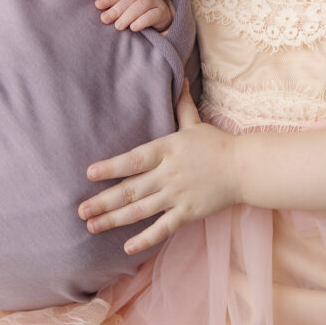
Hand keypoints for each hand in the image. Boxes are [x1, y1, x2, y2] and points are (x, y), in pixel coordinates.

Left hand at [78, 82, 238, 253]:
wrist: (245, 168)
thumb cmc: (217, 144)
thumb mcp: (195, 123)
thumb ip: (182, 104)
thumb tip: (180, 77)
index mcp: (167, 149)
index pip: (133, 159)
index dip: (111, 167)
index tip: (89, 174)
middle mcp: (168, 173)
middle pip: (130, 189)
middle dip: (103, 201)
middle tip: (80, 210)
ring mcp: (178, 194)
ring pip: (140, 210)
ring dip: (114, 220)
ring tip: (91, 227)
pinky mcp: (188, 212)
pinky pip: (163, 228)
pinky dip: (145, 239)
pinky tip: (127, 247)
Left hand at [95, 0, 173, 31]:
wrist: (163, 23)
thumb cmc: (141, 17)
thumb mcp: (128, 12)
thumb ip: (117, 10)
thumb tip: (100, 13)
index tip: (98, 5)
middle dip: (116, 9)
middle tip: (105, 19)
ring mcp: (156, 2)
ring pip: (141, 5)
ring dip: (128, 15)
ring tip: (118, 26)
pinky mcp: (163, 13)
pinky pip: (153, 15)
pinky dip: (142, 21)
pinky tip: (134, 28)